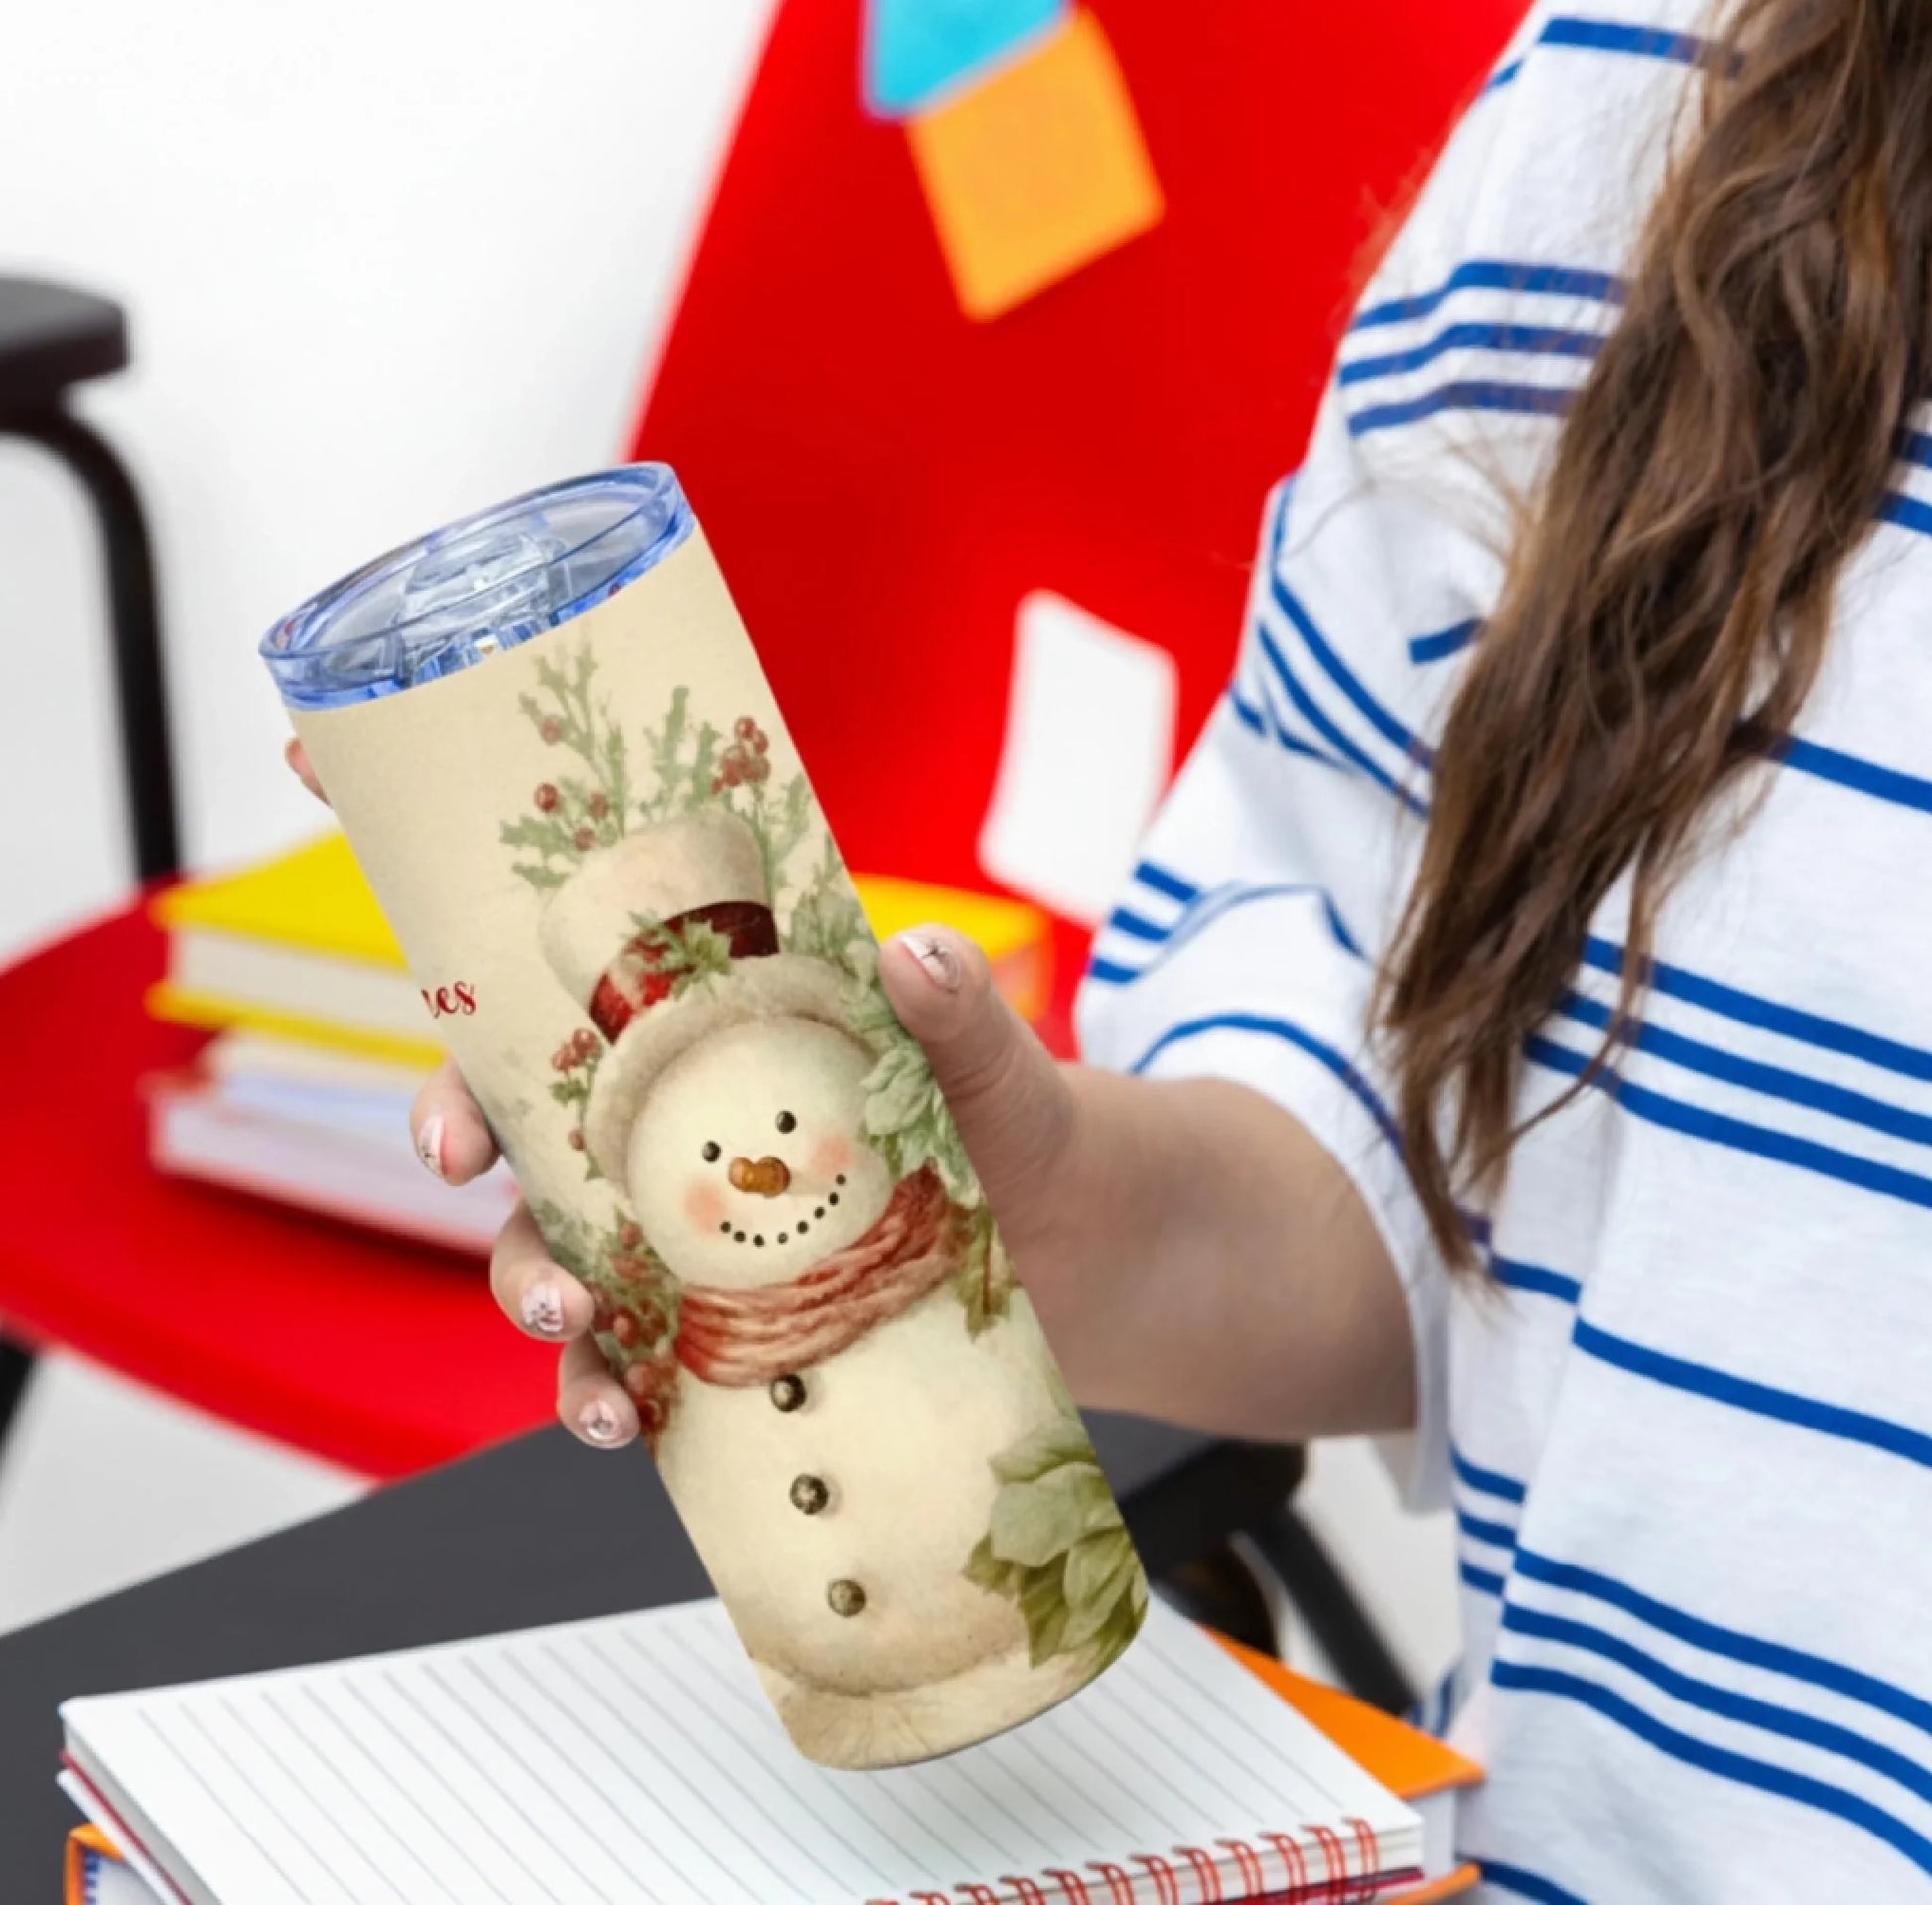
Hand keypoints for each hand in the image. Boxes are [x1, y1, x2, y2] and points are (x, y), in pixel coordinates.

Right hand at [281, 740, 1086, 1449]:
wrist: (1090, 1254)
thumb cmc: (1025, 1127)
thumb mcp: (995, 1063)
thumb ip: (959, 1017)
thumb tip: (921, 956)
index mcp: (718, 1025)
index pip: (569, 949)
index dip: (449, 878)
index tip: (329, 787)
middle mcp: (676, 1123)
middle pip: (517, 1108)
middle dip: (453, 1122)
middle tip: (459, 1154)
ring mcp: (687, 1230)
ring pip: (550, 1248)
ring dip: (527, 1288)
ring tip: (574, 1329)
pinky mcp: (718, 1331)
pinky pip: (623, 1365)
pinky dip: (601, 1395)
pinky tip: (623, 1419)